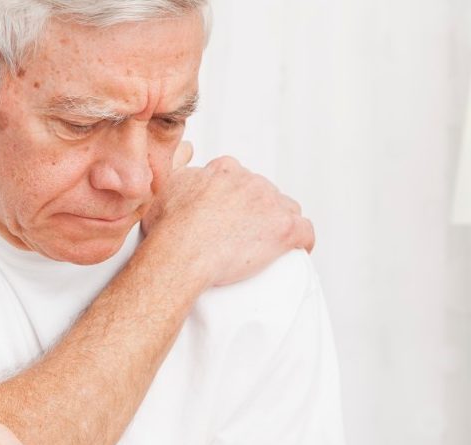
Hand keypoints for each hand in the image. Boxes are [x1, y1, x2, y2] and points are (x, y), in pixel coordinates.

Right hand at [140, 154, 314, 287]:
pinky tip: (295, 250)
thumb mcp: (164, 190)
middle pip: (264, 193)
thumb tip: (188, 165)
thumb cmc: (168, 230)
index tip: (228, 214)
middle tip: (241, 235)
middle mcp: (250, 180)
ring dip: (278, 224)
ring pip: (286, 209)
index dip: (235, 197)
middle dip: (257, 211)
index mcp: (224, 170)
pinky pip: (306, 231)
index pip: (239, 178)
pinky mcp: (285, 228)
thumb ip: (180, 173)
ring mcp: (270, 203)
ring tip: (265, 245)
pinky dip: (302, 242)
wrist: (180, 254)